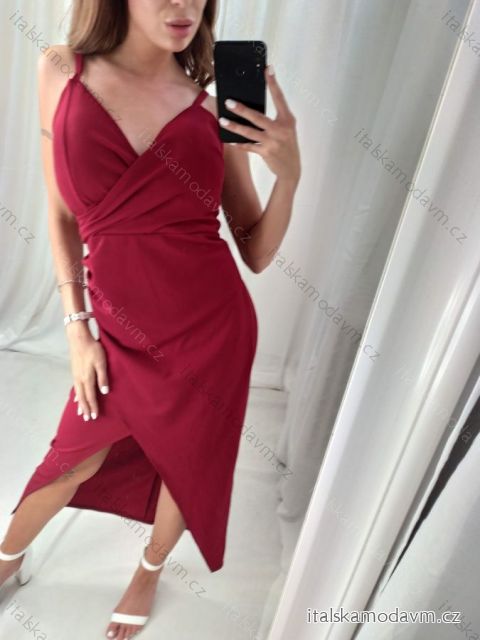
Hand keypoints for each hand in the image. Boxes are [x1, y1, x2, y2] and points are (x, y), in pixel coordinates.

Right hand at [66, 322, 108, 420]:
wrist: (79, 338)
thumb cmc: (93, 349)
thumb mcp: (101, 362)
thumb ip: (103, 377)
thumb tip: (104, 392)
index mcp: (87, 378)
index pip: (90, 396)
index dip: (93, 407)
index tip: (94, 416)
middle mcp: (79, 379)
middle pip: (82, 397)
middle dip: (85, 409)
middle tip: (86, 419)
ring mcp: (75, 375)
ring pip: (77, 393)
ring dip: (79, 404)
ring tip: (79, 412)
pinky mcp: (74, 371)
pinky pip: (75, 387)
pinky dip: (76, 395)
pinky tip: (76, 397)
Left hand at [220, 64, 300, 184]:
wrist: (291, 169)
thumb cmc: (286, 144)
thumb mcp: (286, 128)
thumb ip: (274, 118)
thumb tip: (251, 108)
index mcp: (287, 119)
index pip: (279, 98)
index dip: (273, 83)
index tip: (267, 68)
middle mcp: (281, 129)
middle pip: (258, 117)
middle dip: (242, 109)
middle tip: (228, 101)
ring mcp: (273, 142)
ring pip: (249, 132)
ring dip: (234, 126)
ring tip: (222, 120)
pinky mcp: (266, 153)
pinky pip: (249, 146)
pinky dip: (238, 143)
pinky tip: (229, 139)